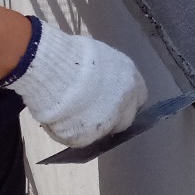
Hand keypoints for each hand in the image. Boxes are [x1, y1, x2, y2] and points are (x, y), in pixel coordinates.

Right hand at [2, 20, 147, 146]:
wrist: (56, 71)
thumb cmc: (72, 55)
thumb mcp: (99, 57)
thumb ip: (107, 74)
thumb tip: (101, 81)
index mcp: (131, 79)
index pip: (138, 98)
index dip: (124, 102)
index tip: (111, 102)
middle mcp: (126, 102)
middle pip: (125, 119)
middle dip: (111, 119)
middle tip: (89, 112)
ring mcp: (109, 121)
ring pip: (102, 130)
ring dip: (88, 125)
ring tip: (67, 113)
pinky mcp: (88, 136)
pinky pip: (79, 139)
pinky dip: (68, 133)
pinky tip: (57, 120)